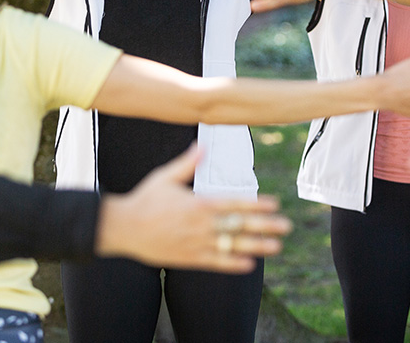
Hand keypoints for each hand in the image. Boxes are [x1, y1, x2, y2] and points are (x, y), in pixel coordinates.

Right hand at [96, 145, 291, 272]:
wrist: (123, 229)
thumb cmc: (144, 200)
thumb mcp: (164, 177)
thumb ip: (187, 163)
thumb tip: (202, 146)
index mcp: (197, 203)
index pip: (233, 203)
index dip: (256, 204)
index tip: (274, 204)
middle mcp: (200, 225)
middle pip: (239, 225)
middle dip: (265, 225)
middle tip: (286, 225)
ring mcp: (196, 243)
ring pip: (232, 246)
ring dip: (256, 246)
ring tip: (276, 246)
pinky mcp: (189, 259)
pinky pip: (216, 263)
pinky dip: (233, 264)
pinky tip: (250, 264)